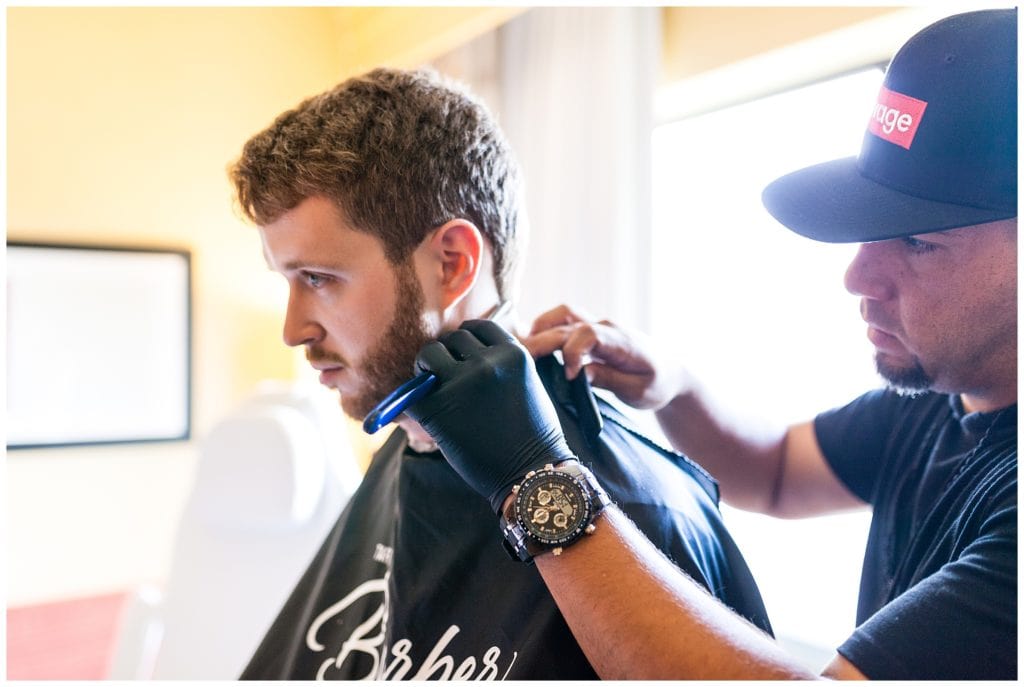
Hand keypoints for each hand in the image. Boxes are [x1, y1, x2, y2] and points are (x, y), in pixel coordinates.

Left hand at [406, 319, 576, 512]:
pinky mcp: (437, 408)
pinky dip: (414, 398)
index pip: (477, 328)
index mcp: (513, 353)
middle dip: (448, 355)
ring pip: (428, 354)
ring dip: (427, 368)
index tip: (464, 356)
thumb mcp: (526, 384)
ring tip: (433, 389)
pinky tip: (425, 411)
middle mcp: (487, 362)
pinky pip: (412, 390)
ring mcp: (461, 384)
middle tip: (447, 378)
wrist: (531, 474)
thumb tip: (462, 353)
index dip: (467, 341)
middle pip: (452, 339)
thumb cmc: (531, 436)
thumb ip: (500, 363)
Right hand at [523, 304, 686, 410]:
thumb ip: (609, 379)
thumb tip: (580, 374)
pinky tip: (532, 345)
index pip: (589, 334)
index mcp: (621, 341)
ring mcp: (597, 326)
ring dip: (540, 327)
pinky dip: (546, 328)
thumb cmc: (656, 384)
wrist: (669, 372)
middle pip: (567, 325)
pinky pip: (564, 321)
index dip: (572, 353)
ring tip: (521, 349)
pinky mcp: (590, 331)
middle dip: (541, 341)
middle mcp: (606, 328)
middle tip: (521, 362)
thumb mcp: (638, 391)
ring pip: (563, 314)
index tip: (570, 376)